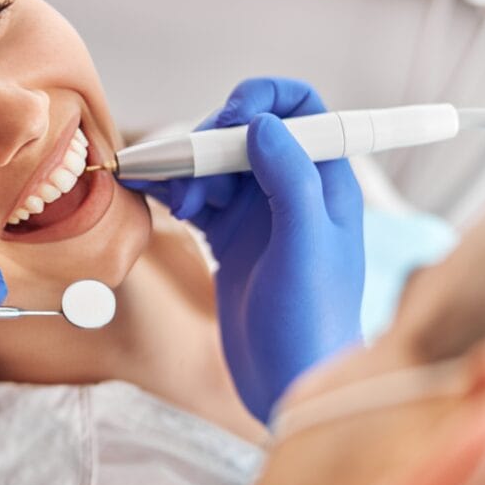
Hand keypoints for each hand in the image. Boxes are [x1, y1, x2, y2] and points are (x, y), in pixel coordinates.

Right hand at [124, 78, 363, 421]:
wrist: (287, 383)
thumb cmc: (311, 321)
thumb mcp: (306, 246)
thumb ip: (289, 179)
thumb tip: (262, 123)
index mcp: (325, 184)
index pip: (303, 110)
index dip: (264, 100)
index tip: (228, 118)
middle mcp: (291, 192)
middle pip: (246, 135)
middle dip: (212, 145)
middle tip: (189, 176)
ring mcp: (258, 217)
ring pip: (217, 167)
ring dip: (190, 174)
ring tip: (179, 206)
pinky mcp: (229, 241)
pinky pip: (198, 199)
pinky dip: (176, 194)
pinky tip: (159, 201)